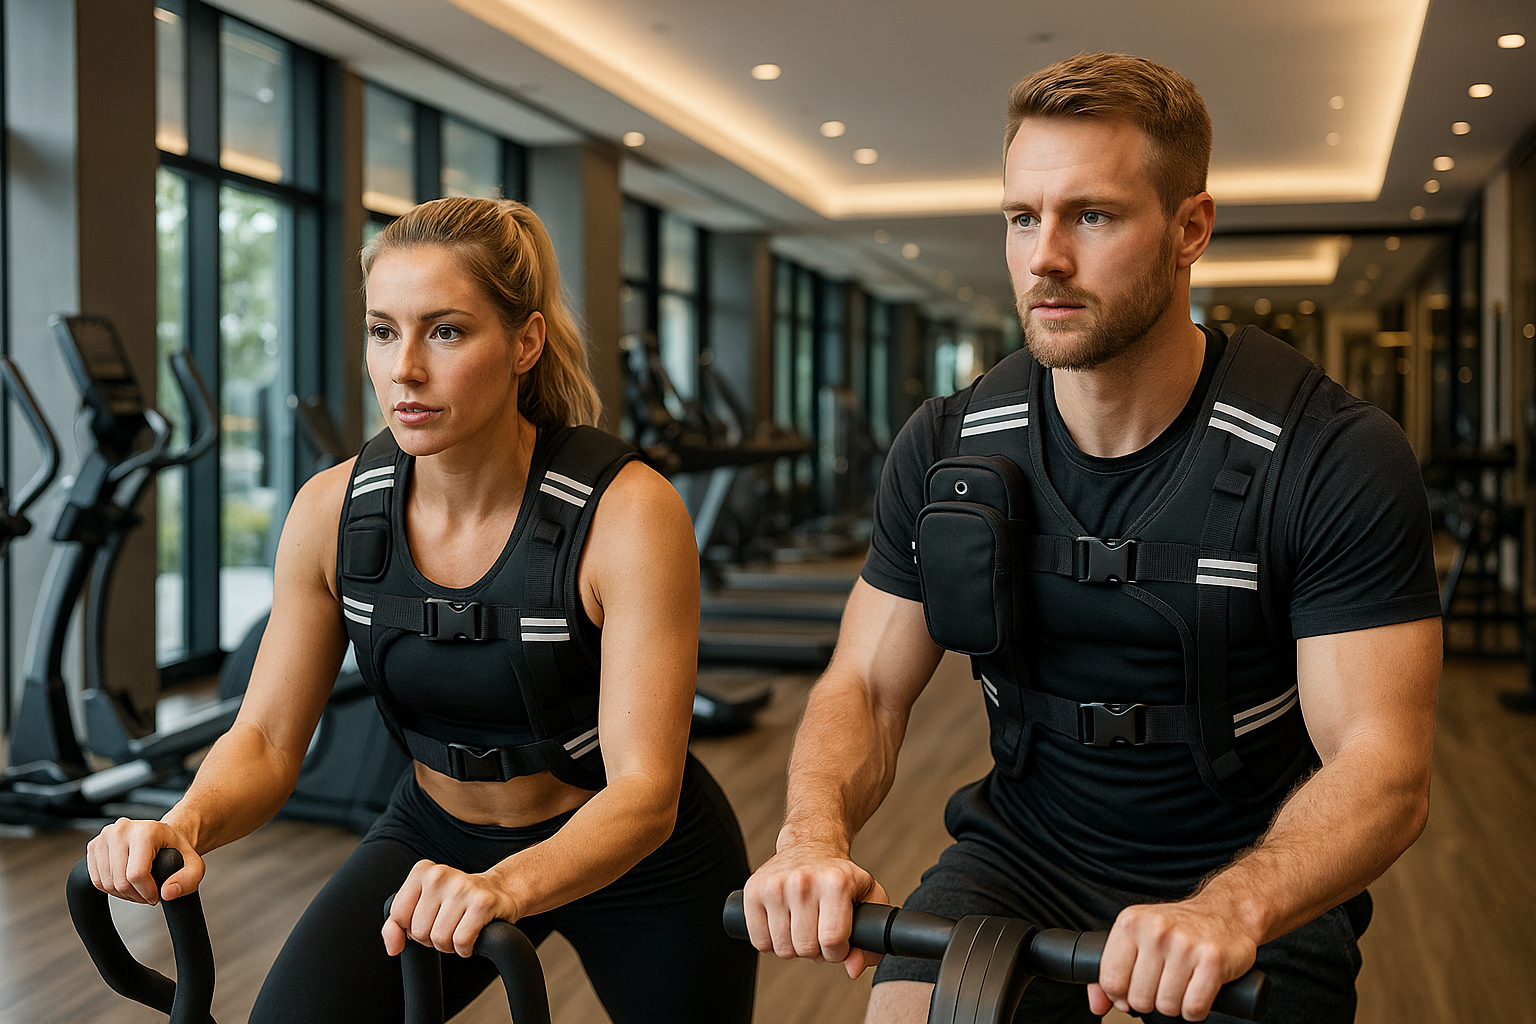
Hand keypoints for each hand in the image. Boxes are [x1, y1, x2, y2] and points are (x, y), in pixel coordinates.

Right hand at [85, 817, 204, 903]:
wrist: (164, 837)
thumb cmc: (177, 850)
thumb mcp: (194, 866)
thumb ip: (187, 881)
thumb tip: (167, 893)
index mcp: (146, 831)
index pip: (137, 874)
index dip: (147, 892)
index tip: (157, 895)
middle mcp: (122, 830)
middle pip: (120, 881)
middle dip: (136, 895)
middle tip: (148, 894)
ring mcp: (105, 836)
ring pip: (107, 883)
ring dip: (123, 894)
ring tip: (139, 888)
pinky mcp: (94, 846)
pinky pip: (96, 880)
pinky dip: (110, 889)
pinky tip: (126, 883)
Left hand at [383, 860, 519, 958]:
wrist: (499, 891)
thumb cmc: (456, 902)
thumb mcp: (422, 906)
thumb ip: (396, 925)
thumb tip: (393, 948)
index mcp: (422, 871)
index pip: (399, 915)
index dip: (412, 928)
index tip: (429, 919)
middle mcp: (440, 874)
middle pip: (419, 931)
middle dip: (433, 938)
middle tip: (449, 924)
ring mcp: (463, 887)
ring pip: (440, 939)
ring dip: (451, 945)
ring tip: (461, 929)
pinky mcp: (483, 902)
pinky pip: (461, 941)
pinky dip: (465, 948)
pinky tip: (473, 936)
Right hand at [741, 842, 888, 978]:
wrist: (809, 846)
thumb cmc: (840, 878)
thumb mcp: (868, 899)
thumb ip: (871, 939)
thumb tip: (853, 968)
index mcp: (835, 882)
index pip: (833, 941)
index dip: (838, 952)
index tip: (839, 940)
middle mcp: (803, 881)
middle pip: (806, 948)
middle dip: (816, 950)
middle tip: (819, 931)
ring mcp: (774, 886)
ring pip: (782, 949)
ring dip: (794, 947)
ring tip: (802, 926)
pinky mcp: (752, 892)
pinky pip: (760, 942)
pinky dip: (772, 942)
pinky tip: (783, 924)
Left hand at [1087, 898, 1258, 1020]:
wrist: (1228, 912)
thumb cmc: (1180, 928)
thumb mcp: (1138, 938)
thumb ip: (1111, 970)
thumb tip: (1097, 1005)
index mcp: (1130, 922)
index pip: (1111, 980)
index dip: (1122, 995)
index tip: (1135, 988)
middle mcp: (1155, 930)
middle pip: (1139, 999)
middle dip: (1151, 1000)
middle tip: (1165, 982)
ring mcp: (1184, 944)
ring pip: (1167, 1007)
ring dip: (1176, 1005)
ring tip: (1183, 983)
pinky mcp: (1212, 960)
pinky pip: (1194, 1009)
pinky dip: (1196, 1010)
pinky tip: (1198, 989)